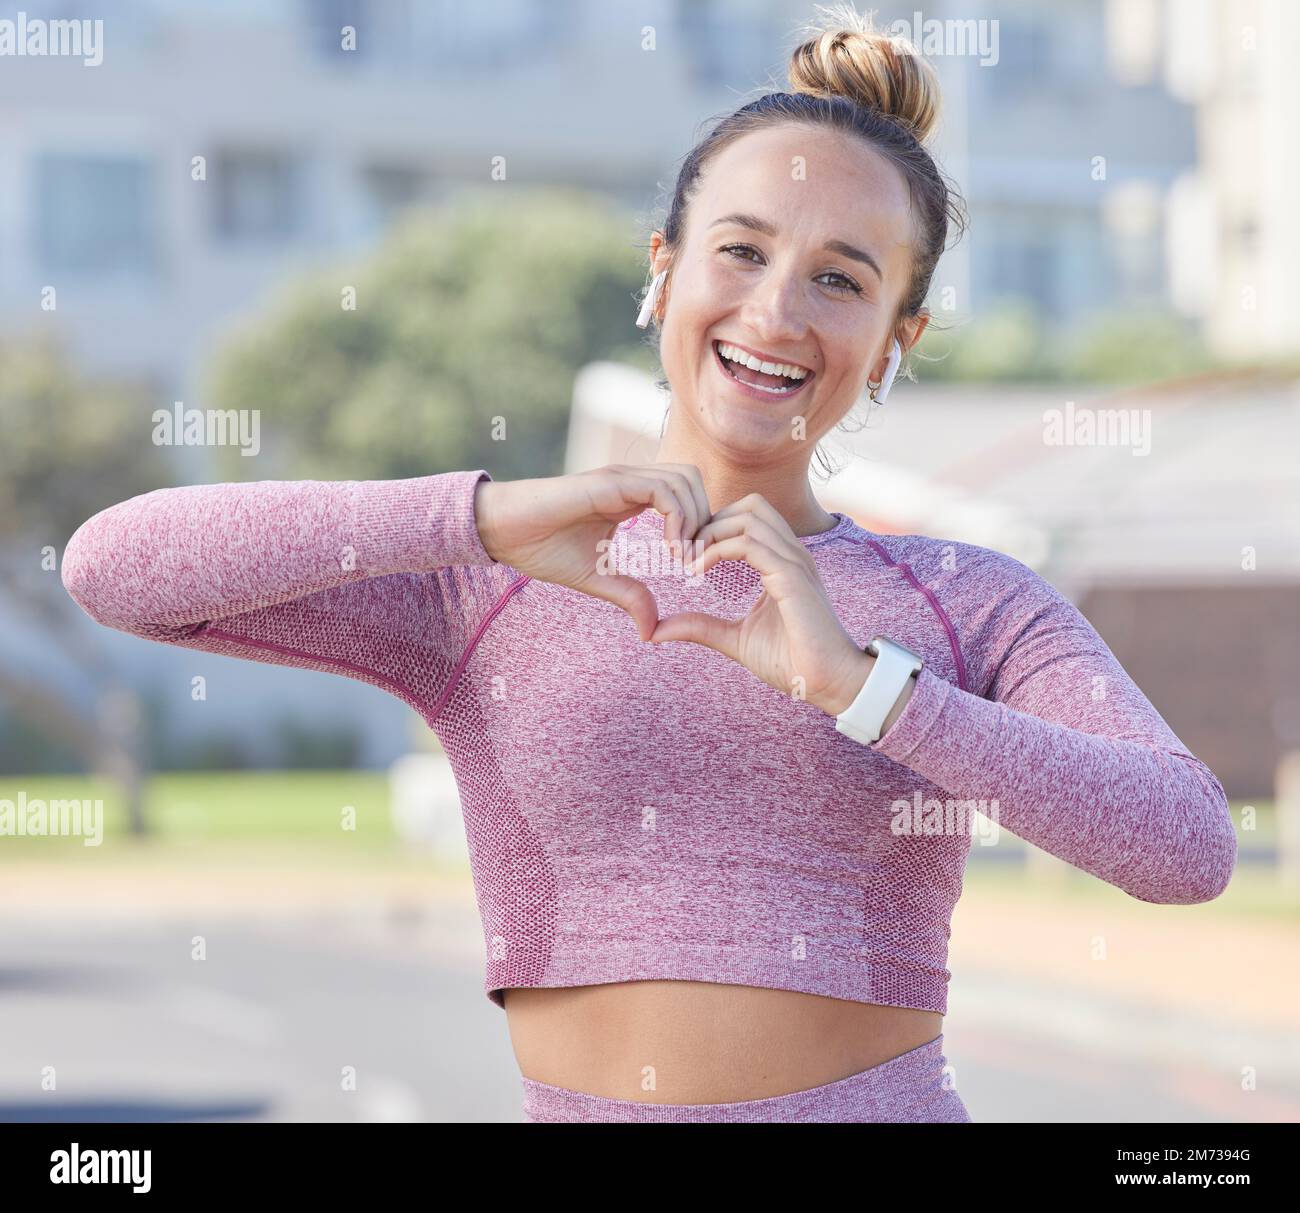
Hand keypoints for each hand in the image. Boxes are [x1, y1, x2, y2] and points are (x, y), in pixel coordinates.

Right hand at [474, 463, 710, 641]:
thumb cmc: (540, 547)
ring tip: (682, 559)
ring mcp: (621, 478)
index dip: (698, 527)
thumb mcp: (595, 579)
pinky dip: (677, 518)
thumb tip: (652, 631)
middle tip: (695, 561)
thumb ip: (628, 596)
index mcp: (630, 497)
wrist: (500, 531)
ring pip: (684, 479)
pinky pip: (662, 490)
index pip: (685, 495)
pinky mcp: (609, 483)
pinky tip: (669, 551)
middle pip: (693, 480)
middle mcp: (630, 481)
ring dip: (695, 520)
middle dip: (705, 519)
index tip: (693, 567)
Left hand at [648, 493, 871, 715]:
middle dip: (710, 521)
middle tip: (684, 553)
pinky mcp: (792, 577)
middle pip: (749, 505)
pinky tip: (698, 571)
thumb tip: (657, 630)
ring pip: (749, 515)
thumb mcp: (735, 639)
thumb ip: (701, 627)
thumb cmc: (791, 661)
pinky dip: (718, 550)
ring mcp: (794, 562)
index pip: (748, 518)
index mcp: (782, 562)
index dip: (713, 528)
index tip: (685, 556)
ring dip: (711, 532)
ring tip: (688, 560)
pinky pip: (751, 544)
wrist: (828, 683)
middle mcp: (791, 554)